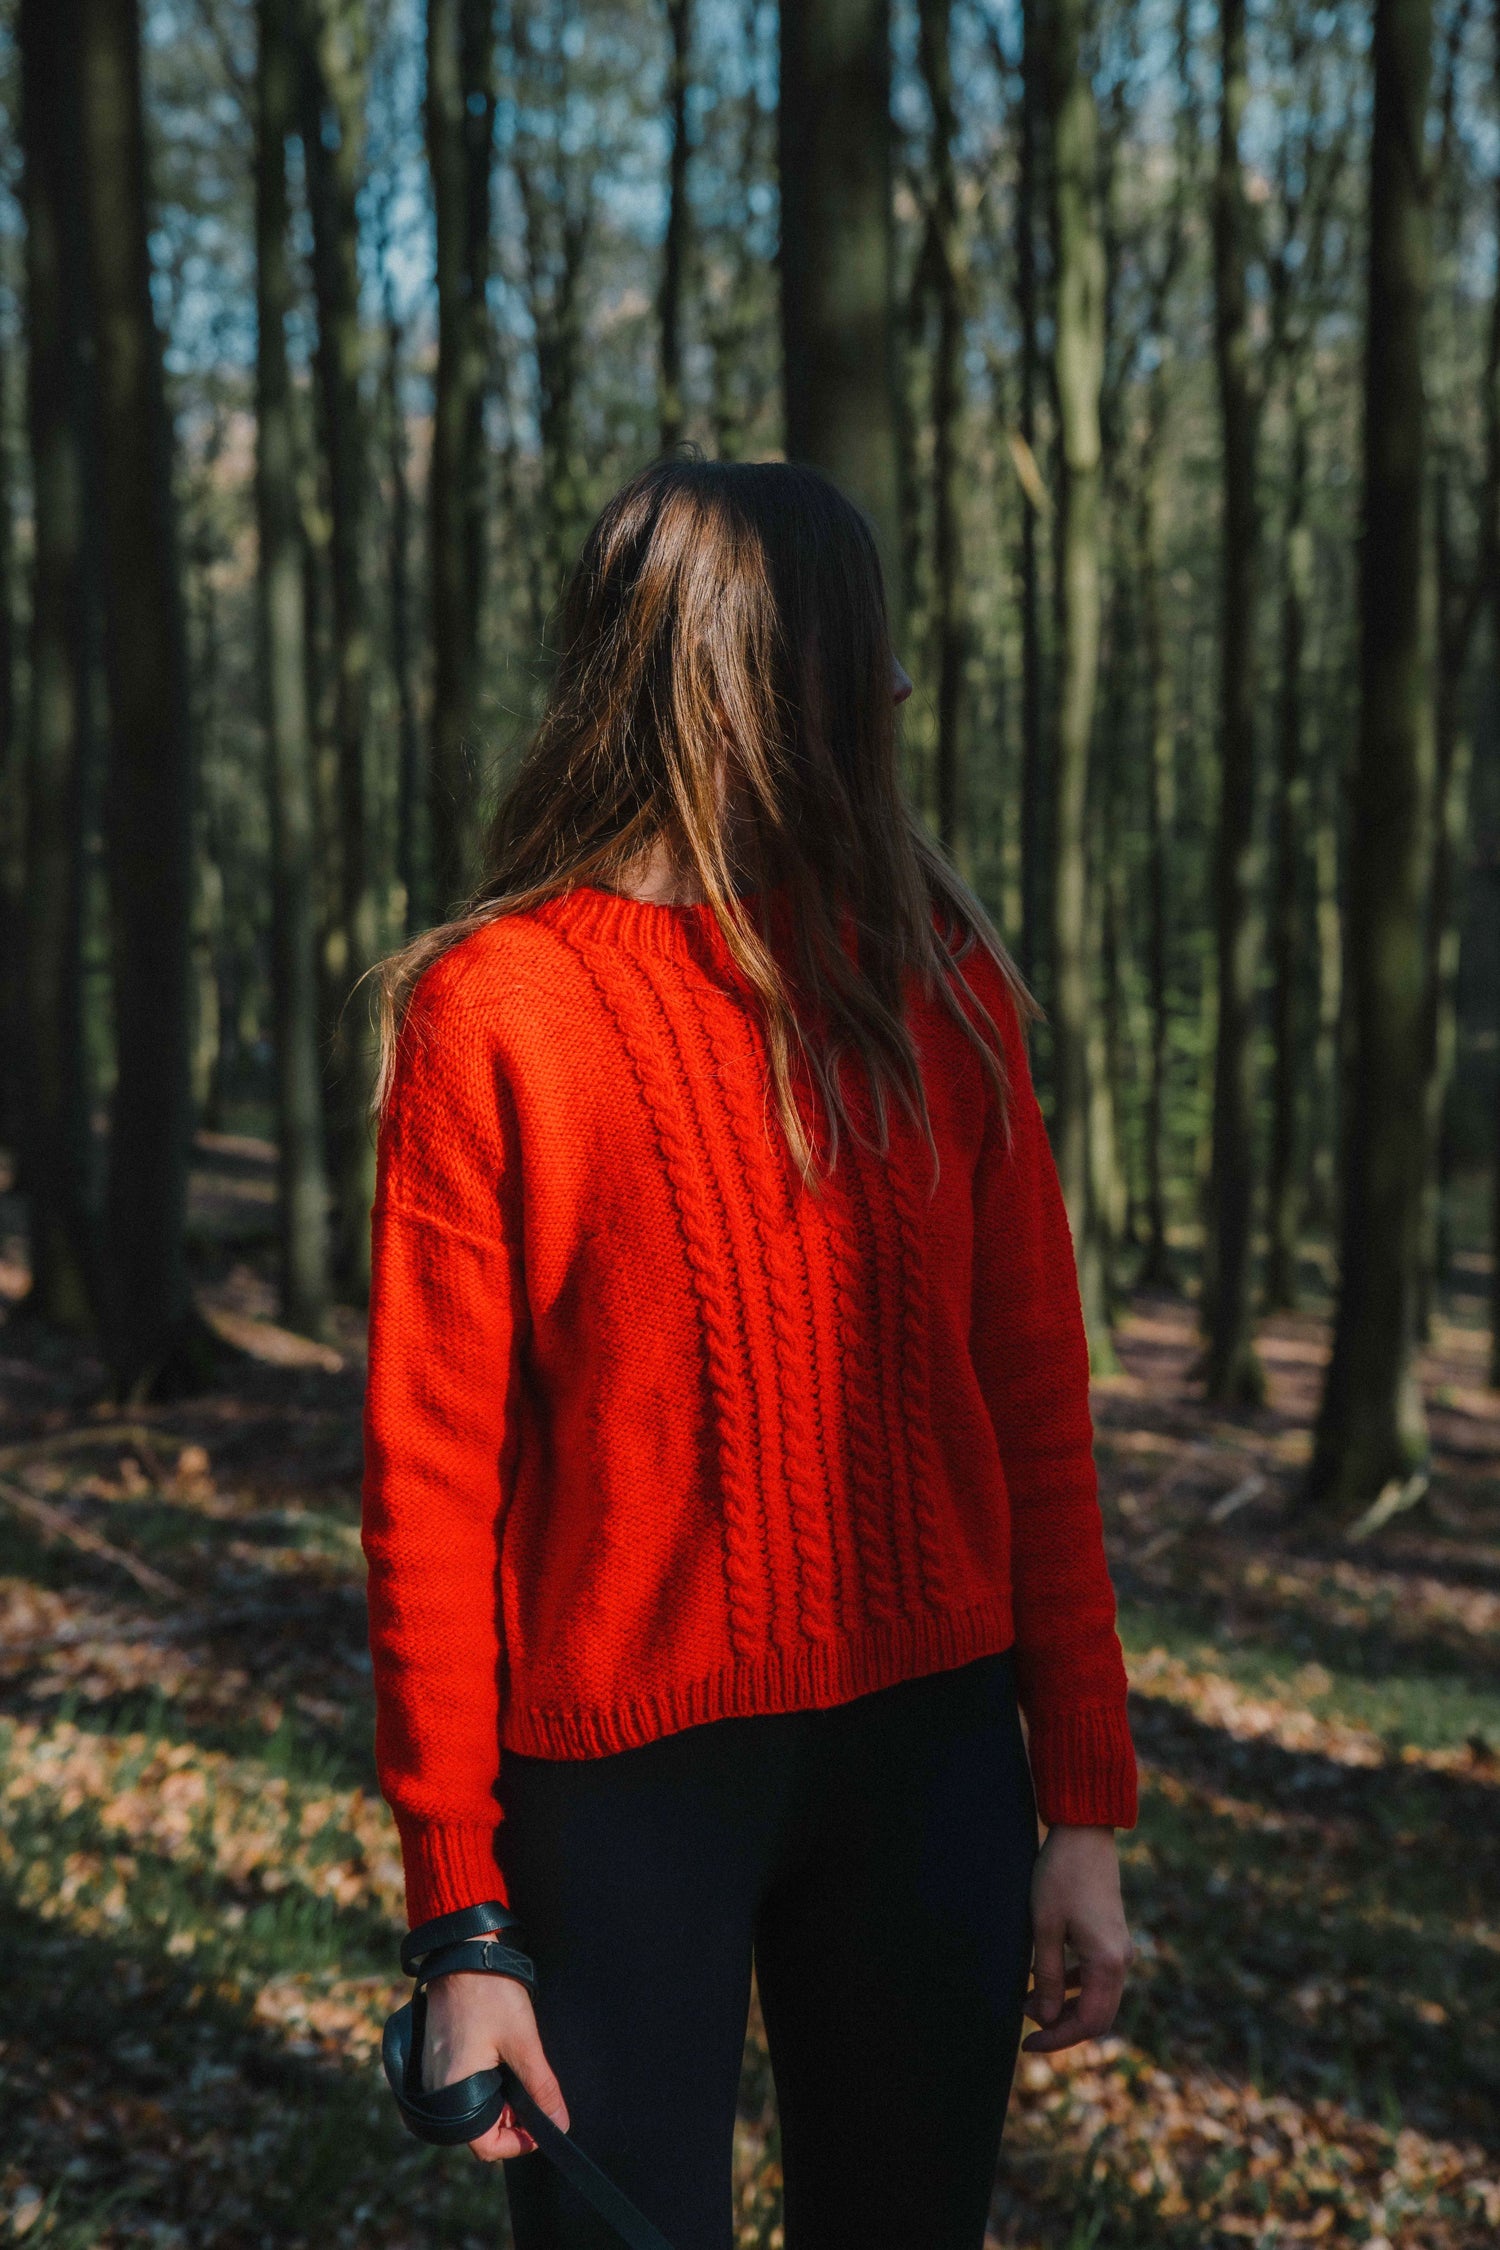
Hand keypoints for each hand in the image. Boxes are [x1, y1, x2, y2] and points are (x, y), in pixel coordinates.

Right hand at [421, 1969, 570, 2162]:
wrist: (463, 1950)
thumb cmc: (491, 1992)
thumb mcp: (523, 2041)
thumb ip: (541, 2087)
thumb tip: (559, 2124)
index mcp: (452, 2090)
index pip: (484, 2145)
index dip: (516, 2143)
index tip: (541, 2128)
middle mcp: (436, 2089)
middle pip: (477, 2128)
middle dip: (510, 2120)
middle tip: (534, 2095)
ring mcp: (432, 2073)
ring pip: (470, 2108)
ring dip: (498, 2101)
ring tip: (520, 2072)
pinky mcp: (435, 2057)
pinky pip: (460, 2088)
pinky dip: (483, 2084)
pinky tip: (502, 2061)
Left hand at [1023, 1823, 1131, 2053]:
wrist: (1084, 1833)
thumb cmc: (1060, 1876)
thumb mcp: (1044, 1928)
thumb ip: (1045, 1977)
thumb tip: (1043, 2018)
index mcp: (1108, 1963)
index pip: (1087, 2023)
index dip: (1057, 2038)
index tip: (1026, 2043)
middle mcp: (1121, 1961)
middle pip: (1096, 2016)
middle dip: (1061, 2026)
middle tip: (1025, 2026)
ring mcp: (1119, 1949)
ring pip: (1096, 1998)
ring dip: (1064, 2006)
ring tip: (1027, 2000)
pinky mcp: (1111, 1937)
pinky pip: (1096, 1977)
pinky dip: (1071, 1986)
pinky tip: (1043, 1977)